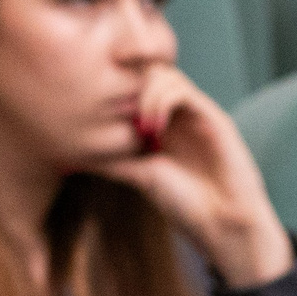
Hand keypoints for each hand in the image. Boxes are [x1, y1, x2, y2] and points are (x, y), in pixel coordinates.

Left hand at [93, 64, 295, 288]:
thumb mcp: (139, 177)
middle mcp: (178, 113)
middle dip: (127, 86)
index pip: (135, 86)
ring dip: (144, 94)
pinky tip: (153, 129)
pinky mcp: (213, 117)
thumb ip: (112, 161)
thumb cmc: (185, 205)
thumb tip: (73, 154)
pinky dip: (162, 101)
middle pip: (148, 71)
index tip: (97, 112)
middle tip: (117, 116)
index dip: (114, 90)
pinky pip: (184, 91)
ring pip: (165, 75)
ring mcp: (195, 112)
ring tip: (138, 128)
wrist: (223, 224)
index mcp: (161, 123)